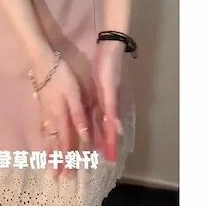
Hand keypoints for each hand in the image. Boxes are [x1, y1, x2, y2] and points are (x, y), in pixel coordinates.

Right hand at [28, 50, 89, 177]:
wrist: (41, 60)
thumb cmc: (60, 74)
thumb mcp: (73, 93)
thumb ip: (78, 116)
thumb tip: (84, 137)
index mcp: (61, 115)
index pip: (66, 141)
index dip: (68, 158)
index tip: (68, 174)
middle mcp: (51, 116)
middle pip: (55, 142)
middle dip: (57, 160)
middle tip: (56, 177)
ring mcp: (44, 110)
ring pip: (48, 135)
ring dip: (49, 151)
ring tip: (48, 164)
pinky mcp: (41, 103)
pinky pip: (43, 126)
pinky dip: (44, 137)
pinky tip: (43, 138)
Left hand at [92, 40, 123, 161]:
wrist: (109, 47)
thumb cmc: (109, 66)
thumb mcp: (109, 87)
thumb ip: (112, 108)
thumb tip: (117, 130)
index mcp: (113, 104)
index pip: (112, 129)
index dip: (110, 143)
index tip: (109, 158)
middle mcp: (110, 102)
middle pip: (106, 126)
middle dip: (103, 141)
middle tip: (98, 157)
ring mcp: (105, 96)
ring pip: (101, 119)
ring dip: (98, 132)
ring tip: (91, 146)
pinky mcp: (99, 90)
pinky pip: (96, 109)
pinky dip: (94, 118)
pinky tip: (89, 122)